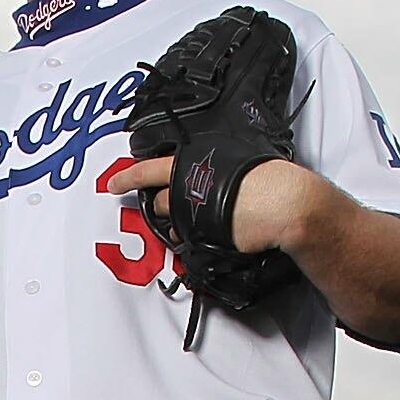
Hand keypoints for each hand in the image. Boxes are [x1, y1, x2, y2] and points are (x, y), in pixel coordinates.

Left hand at [97, 154, 323, 256]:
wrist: (286, 202)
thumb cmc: (269, 176)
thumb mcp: (233, 157)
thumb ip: (210, 165)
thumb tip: (207, 171)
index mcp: (192, 162)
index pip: (150, 170)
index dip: (128, 177)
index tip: (113, 184)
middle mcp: (186, 188)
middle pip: (159, 202)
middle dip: (163, 205)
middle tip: (176, 204)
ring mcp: (192, 216)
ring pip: (174, 223)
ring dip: (182, 222)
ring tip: (210, 216)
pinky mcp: (203, 238)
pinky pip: (192, 241)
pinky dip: (197, 238)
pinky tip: (218, 230)